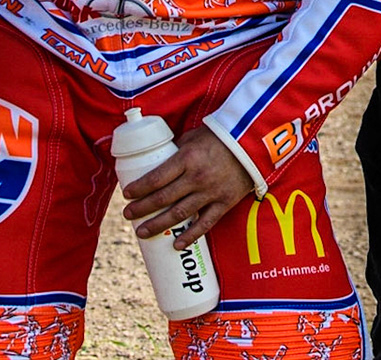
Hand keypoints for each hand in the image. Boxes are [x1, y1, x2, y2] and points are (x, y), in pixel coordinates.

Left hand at [121, 127, 253, 249]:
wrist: (253, 143)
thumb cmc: (221, 136)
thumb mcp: (194, 137)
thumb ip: (177, 151)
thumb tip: (159, 161)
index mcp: (187, 158)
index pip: (156, 178)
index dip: (139, 188)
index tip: (127, 195)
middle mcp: (196, 178)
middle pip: (163, 198)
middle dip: (142, 208)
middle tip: (127, 215)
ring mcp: (210, 192)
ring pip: (179, 214)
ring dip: (158, 225)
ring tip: (141, 232)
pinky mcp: (224, 203)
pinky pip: (205, 223)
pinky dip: (191, 236)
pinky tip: (177, 245)